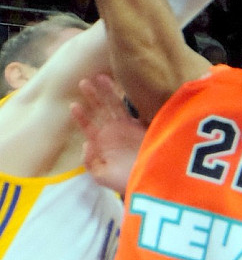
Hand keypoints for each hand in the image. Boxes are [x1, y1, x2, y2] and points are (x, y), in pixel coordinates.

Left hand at [71, 74, 145, 193]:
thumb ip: (90, 161)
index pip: (88, 127)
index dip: (81, 116)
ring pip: (115, 106)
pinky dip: (126, 100)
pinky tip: (123, 89)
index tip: (73, 105)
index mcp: (103, 144)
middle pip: (101, 111)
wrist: (150, 182)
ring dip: (106, 92)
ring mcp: (128, 128)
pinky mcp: (142, 126)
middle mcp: (114, 133)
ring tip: (99, 77)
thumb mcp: (101, 176)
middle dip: (92, 96)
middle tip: (83, 81)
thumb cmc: (125, 181)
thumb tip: (86, 143)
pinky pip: (132, 109)